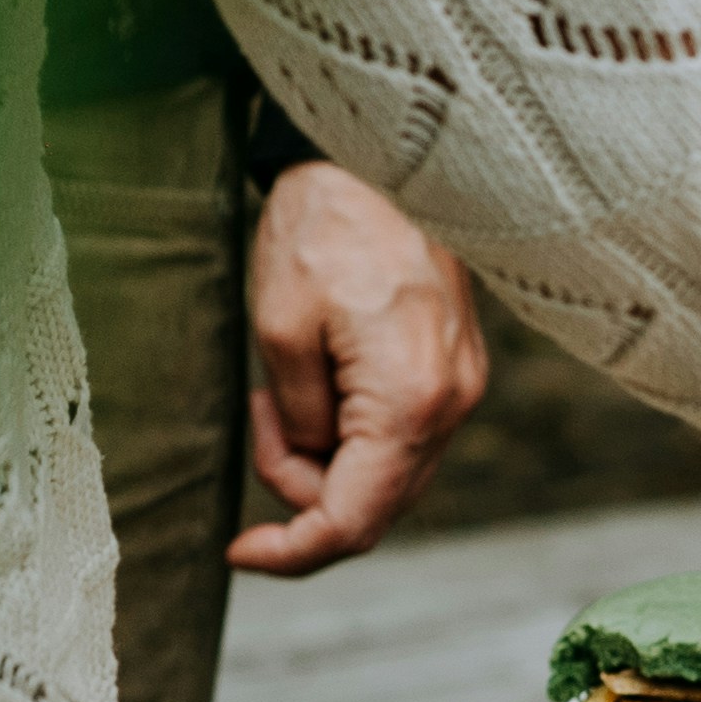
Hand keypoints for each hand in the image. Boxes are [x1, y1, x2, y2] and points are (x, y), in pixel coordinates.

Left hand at [229, 163, 489, 572]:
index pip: (354, 520)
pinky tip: (316, 380)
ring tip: (276, 392)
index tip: (238, 550)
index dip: (292, 552)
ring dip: (324, 459)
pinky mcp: (455, 368)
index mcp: (410, 401)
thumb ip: (295, 422)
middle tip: (256, 422)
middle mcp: (452, 404)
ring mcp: (462, 387)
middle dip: (302, 492)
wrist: (379, 150)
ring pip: (388, 475)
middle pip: (375, 507)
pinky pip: (401, 435)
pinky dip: (350, 433)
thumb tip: (306, 466)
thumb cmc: (324, 226)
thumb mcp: (278, 330)